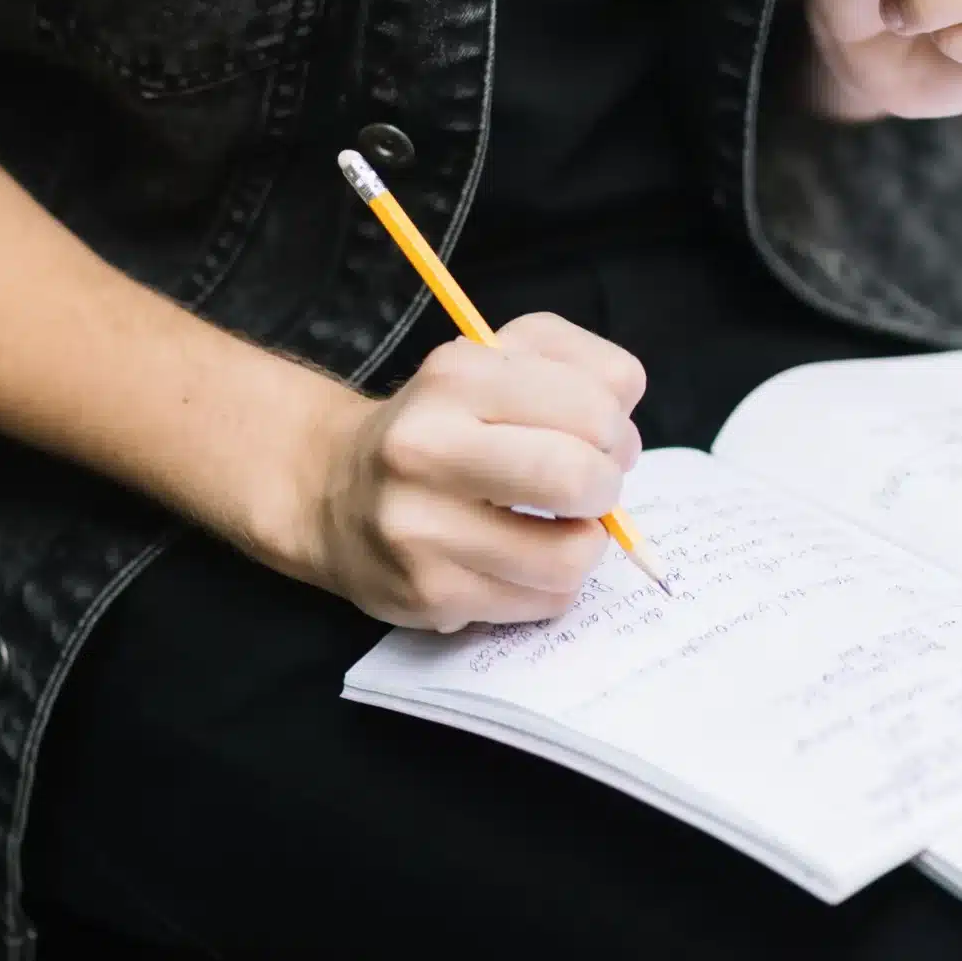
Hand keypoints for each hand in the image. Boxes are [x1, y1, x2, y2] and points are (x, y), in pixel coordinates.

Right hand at [298, 314, 645, 631]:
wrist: (335, 491)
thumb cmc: (443, 421)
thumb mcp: (500, 359)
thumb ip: (579, 364)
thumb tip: (626, 418)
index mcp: (457, 377)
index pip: (593, 403)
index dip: (616, 426)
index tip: (600, 438)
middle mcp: (427, 449)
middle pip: (578, 478)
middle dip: (606, 487)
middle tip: (591, 487)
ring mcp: (423, 529)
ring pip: (569, 556)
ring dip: (586, 543)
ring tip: (561, 527)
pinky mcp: (430, 594)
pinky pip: (542, 601)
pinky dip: (552, 582)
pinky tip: (522, 559)